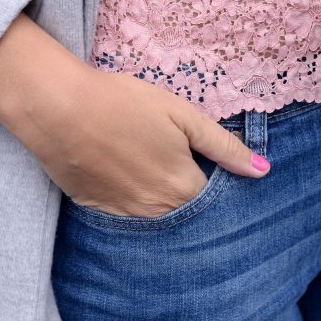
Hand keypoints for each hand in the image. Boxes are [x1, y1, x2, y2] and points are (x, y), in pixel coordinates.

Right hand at [0, 13, 269, 217]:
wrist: (58, 107)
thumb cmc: (124, 103)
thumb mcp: (182, 115)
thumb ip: (223, 146)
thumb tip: (263, 170)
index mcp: (183, 187)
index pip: (215, 202)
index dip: (219, 185)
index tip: (214, 168)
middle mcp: (157, 210)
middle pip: (187, 213)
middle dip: (193, 197)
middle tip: (183, 167)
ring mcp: (124, 214)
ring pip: (157, 217)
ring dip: (164, 202)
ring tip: (153, 168)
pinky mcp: (96, 208)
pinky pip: (126, 214)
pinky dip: (133, 200)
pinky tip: (126, 173)